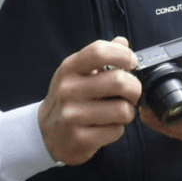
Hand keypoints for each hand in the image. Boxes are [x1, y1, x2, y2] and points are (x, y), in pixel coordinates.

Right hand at [39, 37, 140, 165]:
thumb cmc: (69, 98)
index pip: (99, 51)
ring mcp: (72, 115)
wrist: (46, 132)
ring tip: (120, 112)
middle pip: (119, 81)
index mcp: (70, 68)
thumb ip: (100, 56)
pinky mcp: (79, 138)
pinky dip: (118, 129)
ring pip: (122, 109)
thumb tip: (122, 42)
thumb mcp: (78, 72)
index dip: (122, 55)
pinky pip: (116, 131)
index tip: (131, 63)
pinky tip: (107, 126)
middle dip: (135, 88)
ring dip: (128, 112)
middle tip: (132, 93)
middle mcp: (68, 90)